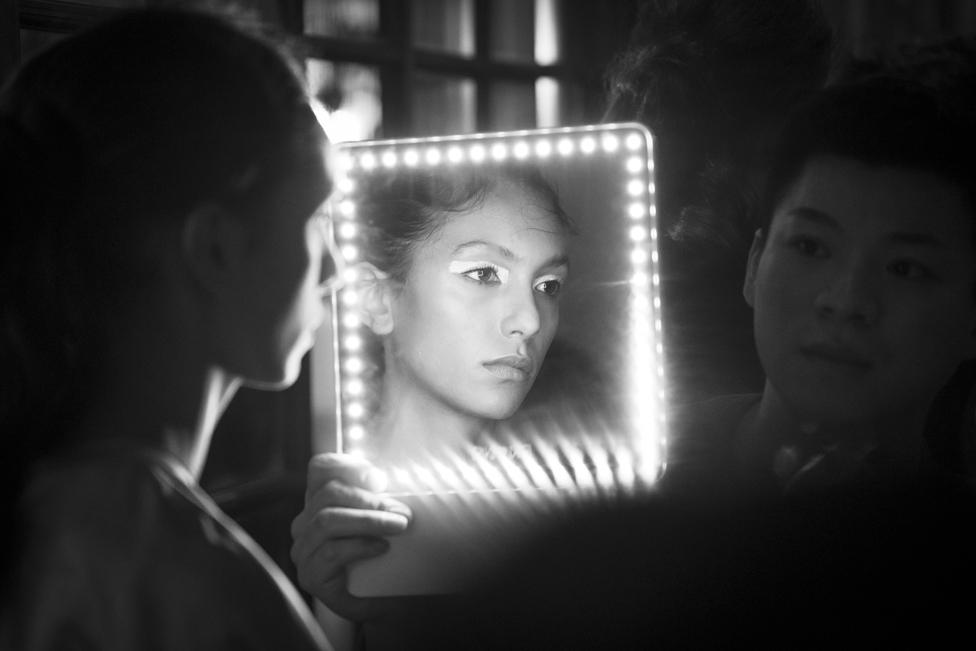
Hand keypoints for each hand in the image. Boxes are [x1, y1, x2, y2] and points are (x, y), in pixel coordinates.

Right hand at [290, 453, 410, 620]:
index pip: (320, 470)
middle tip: (400, 513)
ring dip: (368, 521)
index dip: (346, 466)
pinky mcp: (310, 576)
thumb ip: (383, 499)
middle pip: (327, 495)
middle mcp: (306, 523)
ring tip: (397, 527)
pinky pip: (330, 552)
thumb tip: (395, 487)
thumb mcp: (385, 520)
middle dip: (368, 501)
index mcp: (321, 502)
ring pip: (326, 521)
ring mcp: (304, 550)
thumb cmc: (384, 558)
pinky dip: (359, 546)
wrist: (385, 601)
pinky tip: (380, 548)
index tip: (377, 478)